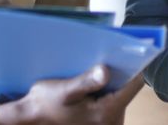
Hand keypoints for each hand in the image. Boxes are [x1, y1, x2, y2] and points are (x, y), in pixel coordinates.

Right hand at [0, 64, 144, 124]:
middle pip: (128, 88)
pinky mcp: (103, 119)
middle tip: (105, 56)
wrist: (34, 117)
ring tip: (96, 66)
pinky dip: (105, 88)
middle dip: (118, 72)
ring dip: (111, 79)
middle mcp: (112, 120)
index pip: (133, 85)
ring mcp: (108, 120)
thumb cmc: (47, 103)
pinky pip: (112, 98)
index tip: (126, 50)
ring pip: (120, 92)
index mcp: (106, 112)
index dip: (133, 66)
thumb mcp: (64, 90)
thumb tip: (106, 70)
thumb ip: (86, 81)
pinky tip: (91, 79)